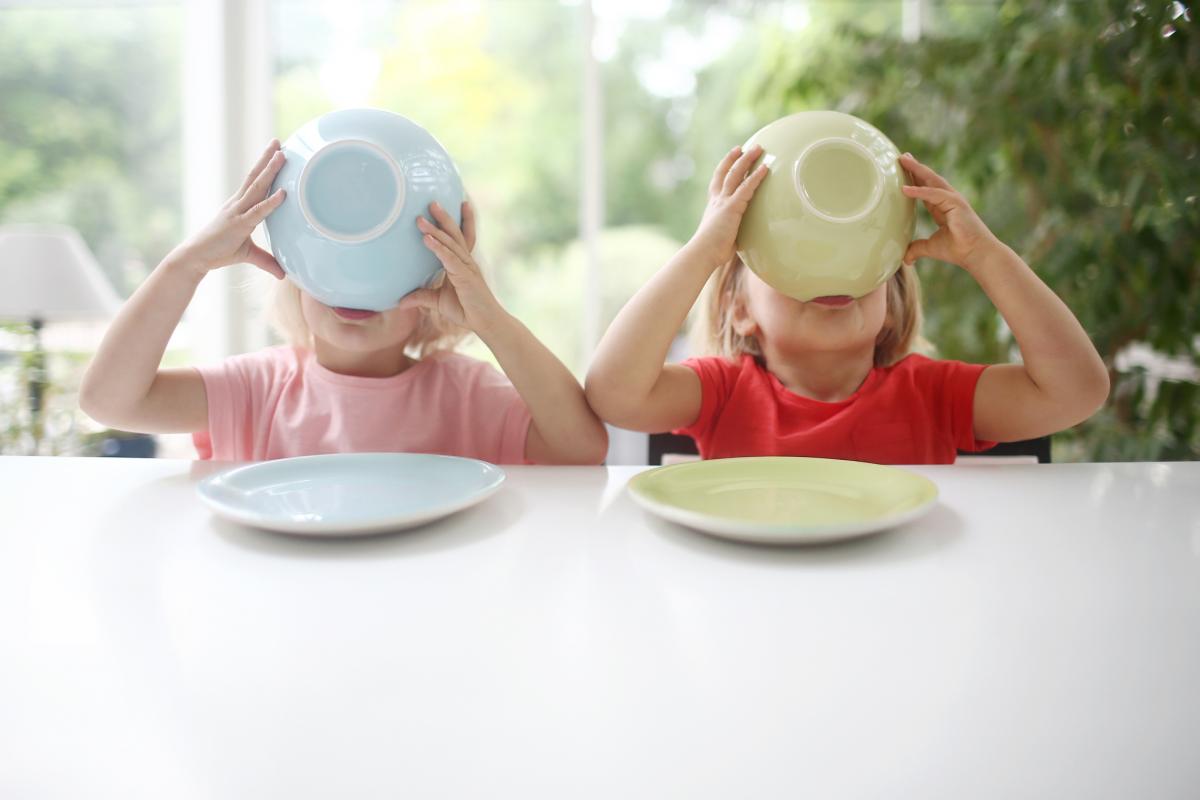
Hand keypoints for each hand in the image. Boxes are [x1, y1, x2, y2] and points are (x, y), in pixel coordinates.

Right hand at [174, 139, 287, 277]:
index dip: (265, 167)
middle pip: (255, 177)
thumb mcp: (249, 255)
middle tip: (279, 141)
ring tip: (281, 154)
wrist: (196, 258)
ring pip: (257, 188)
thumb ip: (267, 261)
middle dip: (267, 159)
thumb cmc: (220, 252)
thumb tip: (284, 274)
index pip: (255, 183)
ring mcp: (237, 212)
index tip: (276, 152)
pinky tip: (283, 193)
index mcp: (240, 206)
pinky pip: (257, 212)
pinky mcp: (238, 225)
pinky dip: (271, 203)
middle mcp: (238, 204)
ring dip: (270, 171)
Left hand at [401, 201, 503, 332]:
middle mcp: (466, 261)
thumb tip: (401, 302)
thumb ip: (421, 297)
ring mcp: (466, 267)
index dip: (456, 221)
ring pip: (450, 243)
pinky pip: (449, 259)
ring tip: (421, 218)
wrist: (485, 323)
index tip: (449, 205)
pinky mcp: (465, 276)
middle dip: (444, 217)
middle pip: (455, 234)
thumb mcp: (438, 302)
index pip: (458, 238)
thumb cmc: (466, 310)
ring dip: (436, 230)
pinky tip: (427, 239)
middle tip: (431, 202)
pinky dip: (438, 248)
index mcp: (461, 263)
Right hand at [688, 144, 768, 269]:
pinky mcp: (732, 207)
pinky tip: (765, 168)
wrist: (702, 253)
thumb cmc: (711, 250)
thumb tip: (739, 239)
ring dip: (747, 160)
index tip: (731, 156)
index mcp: (713, 206)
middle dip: (736, 158)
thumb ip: (731, 232)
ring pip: (736, 174)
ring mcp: (723, 202)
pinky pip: (746, 188)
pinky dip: (756, 177)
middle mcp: (717, 200)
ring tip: (758, 149)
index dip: (724, 167)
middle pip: (726, 172)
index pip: (718, 182)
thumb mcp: (722, 236)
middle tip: (744, 147)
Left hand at [899, 153, 1000, 271]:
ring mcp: (953, 199)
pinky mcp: (956, 203)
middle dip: (915, 167)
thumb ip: (917, 249)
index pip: (926, 190)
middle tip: (902, 156)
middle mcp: (948, 200)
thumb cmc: (959, 250)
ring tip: (903, 160)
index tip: (903, 169)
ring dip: (917, 169)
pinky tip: (905, 189)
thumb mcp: (931, 248)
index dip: (915, 180)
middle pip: (929, 179)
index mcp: (943, 207)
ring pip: (932, 180)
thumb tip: (905, 258)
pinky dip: (919, 191)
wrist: (977, 254)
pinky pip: (933, 194)